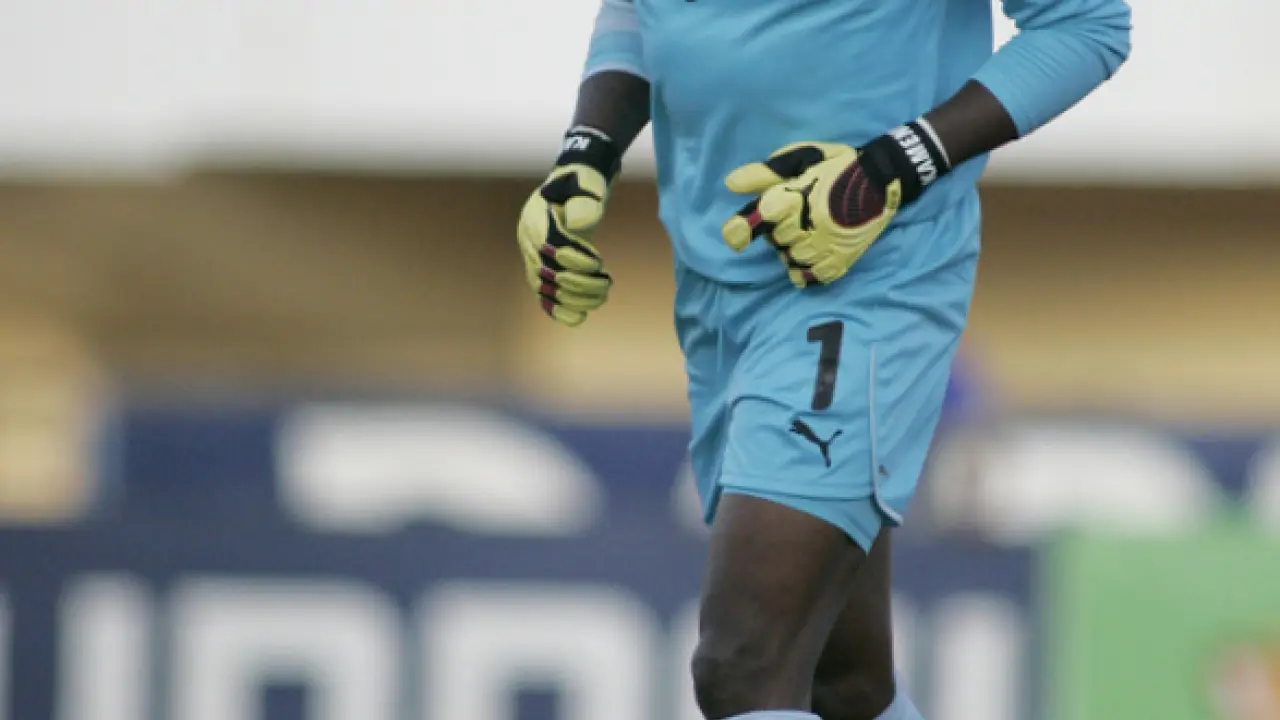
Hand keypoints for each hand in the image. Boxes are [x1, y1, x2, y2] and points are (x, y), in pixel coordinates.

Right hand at [516, 129, 619, 326]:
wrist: (575, 188)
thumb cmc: (583, 184)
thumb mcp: (587, 183)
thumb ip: (585, 201)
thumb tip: (580, 224)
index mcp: (536, 217)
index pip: (550, 246)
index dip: (574, 259)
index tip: (598, 263)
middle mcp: (528, 239)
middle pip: (548, 271)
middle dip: (579, 283)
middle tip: (606, 285)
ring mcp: (533, 256)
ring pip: (547, 287)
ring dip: (575, 298)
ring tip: (601, 297)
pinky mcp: (541, 269)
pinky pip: (544, 294)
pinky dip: (560, 309)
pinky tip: (579, 318)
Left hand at [721, 142, 901, 287]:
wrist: (882, 180)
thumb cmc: (836, 166)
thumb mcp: (801, 159)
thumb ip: (765, 173)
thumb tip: (731, 183)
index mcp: (791, 199)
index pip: (755, 223)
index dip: (740, 231)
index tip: (736, 236)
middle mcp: (803, 227)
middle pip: (772, 240)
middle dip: (779, 229)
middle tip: (800, 213)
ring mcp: (821, 248)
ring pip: (789, 259)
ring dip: (793, 248)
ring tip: (811, 229)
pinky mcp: (838, 263)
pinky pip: (807, 276)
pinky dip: (805, 267)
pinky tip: (814, 251)